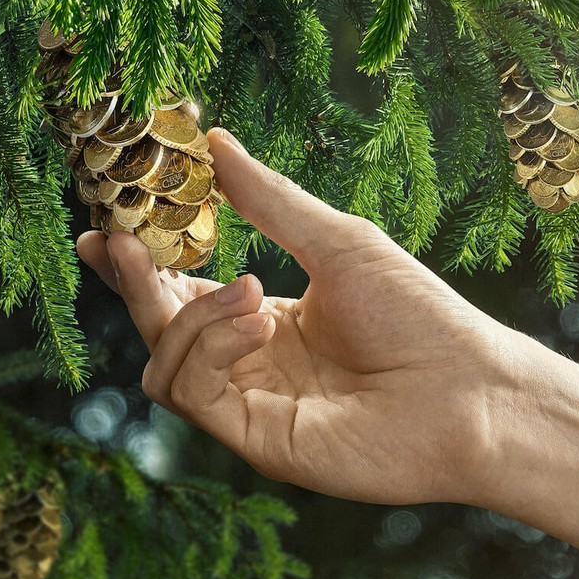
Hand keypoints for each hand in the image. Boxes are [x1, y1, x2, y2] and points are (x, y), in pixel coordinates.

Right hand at [79, 128, 578, 578]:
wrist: (474, 393)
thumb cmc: (422, 318)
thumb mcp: (338, 243)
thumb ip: (268, 199)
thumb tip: (211, 139)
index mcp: (265, 323)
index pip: (180, 290)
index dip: (139, 262)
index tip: (105, 223)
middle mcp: (249, 366)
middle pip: (158, 326)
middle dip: (132, 281)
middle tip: (118, 237)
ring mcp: (248, 407)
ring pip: (163, 360)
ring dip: (189, 315)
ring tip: (251, 289)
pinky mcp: (254, 440)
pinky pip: (192, 391)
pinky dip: (210, 347)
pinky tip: (258, 320)